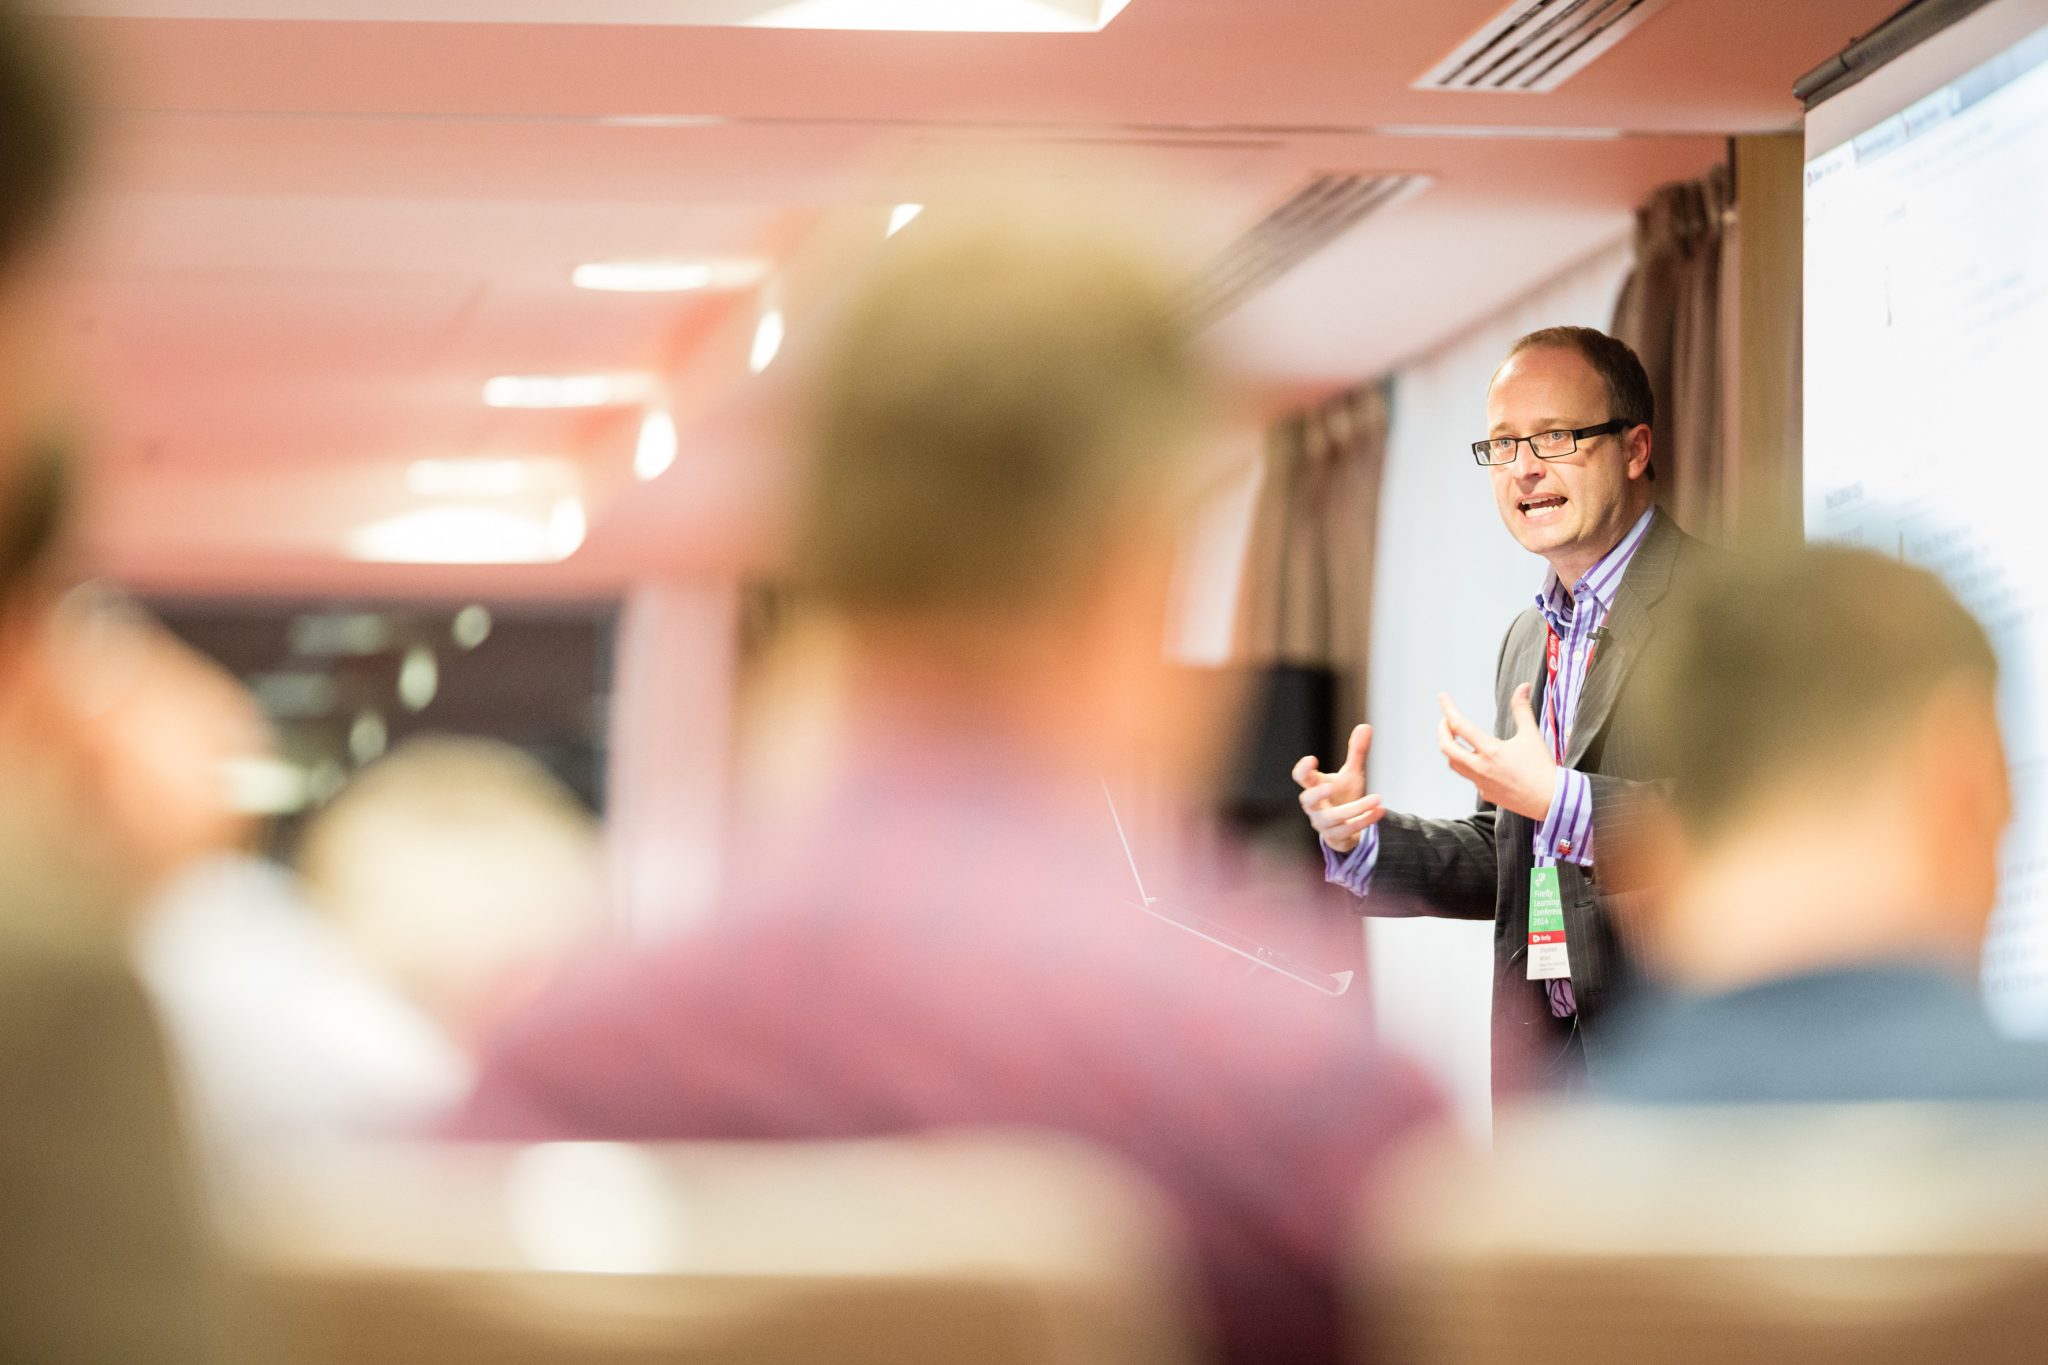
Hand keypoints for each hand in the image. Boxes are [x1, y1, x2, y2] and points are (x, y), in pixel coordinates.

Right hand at [1291, 723, 1384, 854]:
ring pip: (1334, 817)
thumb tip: (1366, 726)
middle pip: (1308, 800)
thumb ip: (1356, 752)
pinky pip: (1348, 829)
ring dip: (1356, 808)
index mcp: (1314, 786)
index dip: (1303, 769)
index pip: (1301, 777)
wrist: (1345, 827)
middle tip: (1329, 787)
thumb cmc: (1343, 795)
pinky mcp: (1335, 836)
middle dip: (1317, 794)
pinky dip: (1365, 820)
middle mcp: (1314, 806)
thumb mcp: (1351, 774)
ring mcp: (1322, 823)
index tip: (1312, 759)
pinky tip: (1380, 811)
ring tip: (1377, 798)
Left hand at [1437, 685, 1554, 822]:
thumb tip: (1522, 686)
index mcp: (1490, 750)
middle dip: (1442, 731)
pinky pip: (1469, 777)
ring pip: (1454, 764)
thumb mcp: (1532, 735)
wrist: (1550, 800)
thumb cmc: (1542, 767)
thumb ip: (1522, 710)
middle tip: (1445, 721)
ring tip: (1455, 738)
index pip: (1459, 725)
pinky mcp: (1485, 793)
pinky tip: (1478, 760)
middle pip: (1447, 747)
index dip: (1448, 709)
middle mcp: (1480, 767)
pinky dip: (1468, 765)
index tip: (1443, 697)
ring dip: (1451, 749)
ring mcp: (1480, 783)